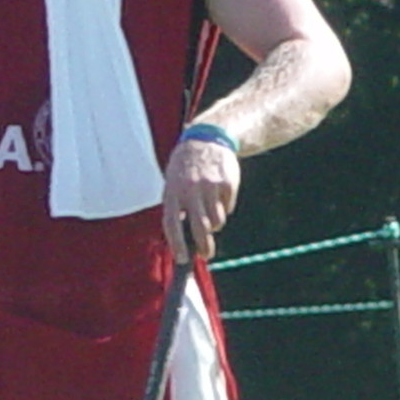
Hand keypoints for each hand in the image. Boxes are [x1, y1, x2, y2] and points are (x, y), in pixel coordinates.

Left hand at [162, 133, 240, 261]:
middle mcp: (191, 190)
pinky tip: (219, 195)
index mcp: (173, 191)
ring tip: (211, 211)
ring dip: (215, 224)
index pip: (172, 224)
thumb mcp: (173, 183)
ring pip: (216, 221)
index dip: (177, 244)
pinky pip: (227, 208)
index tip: (182, 259)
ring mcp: (210, 187)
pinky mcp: (227, 184)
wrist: (208, 139)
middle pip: (199, 227)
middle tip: (206, 255)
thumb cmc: (186, 167)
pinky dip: (224, 208)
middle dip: (204, 246)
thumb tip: (183, 238)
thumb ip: (177, 207)